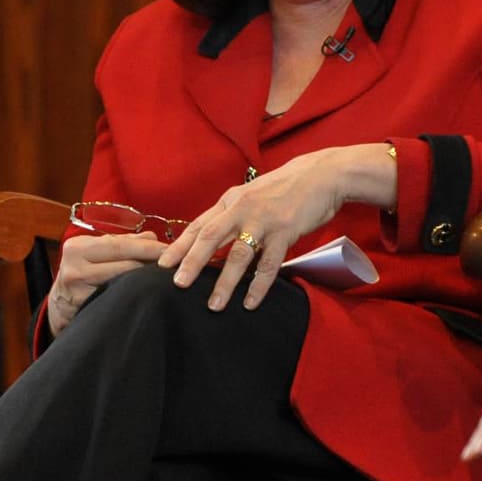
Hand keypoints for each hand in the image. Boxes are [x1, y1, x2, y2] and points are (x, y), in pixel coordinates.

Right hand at [47, 231, 170, 334]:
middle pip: (124, 263)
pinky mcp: (83, 307)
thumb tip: (152, 236)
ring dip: (144, 281)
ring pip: (122, 282)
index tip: (170, 249)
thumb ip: (123, 243)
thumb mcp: (95, 254)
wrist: (59, 306)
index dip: (147, 247)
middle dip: (151, 263)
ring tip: (163, 279)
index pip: (120, 244)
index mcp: (78, 247)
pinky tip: (146, 295)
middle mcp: (74, 265)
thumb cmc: (81, 275)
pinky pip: (115, 299)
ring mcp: (77, 289)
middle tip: (174, 265)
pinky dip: (132, 296)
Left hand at [158, 147, 372, 313]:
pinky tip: (250, 302)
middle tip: (178, 285)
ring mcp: (263, 220)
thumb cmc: (283, 189)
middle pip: (210, 237)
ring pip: (237, 255)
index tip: (161, 264)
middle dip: (191, 263)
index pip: (198, 225)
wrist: (320, 176)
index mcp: (230, 201)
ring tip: (214, 305)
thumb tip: (209, 242)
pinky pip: (268, 264)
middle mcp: (242, 209)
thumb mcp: (251, 196)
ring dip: (224, 283)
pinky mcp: (285, 231)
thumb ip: (231, 215)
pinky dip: (258, 286)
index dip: (179, 245)